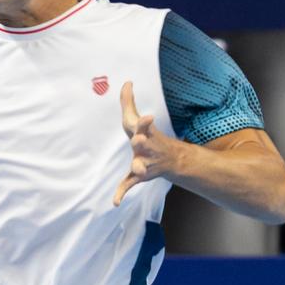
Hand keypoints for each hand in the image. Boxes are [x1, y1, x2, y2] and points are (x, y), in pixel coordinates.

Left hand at [113, 81, 181, 205]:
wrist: (169, 159)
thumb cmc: (147, 136)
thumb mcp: (137, 120)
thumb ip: (129, 101)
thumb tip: (126, 82)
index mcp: (144, 133)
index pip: (144, 126)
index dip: (145, 122)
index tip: (149, 117)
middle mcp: (146, 148)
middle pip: (142, 145)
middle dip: (141, 143)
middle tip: (138, 140)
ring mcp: (143, 163)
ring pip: (140, 166)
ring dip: (138, 168)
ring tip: (138, 170)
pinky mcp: (138, 176)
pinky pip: (129, 185)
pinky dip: (121, 193)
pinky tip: (115, 202)